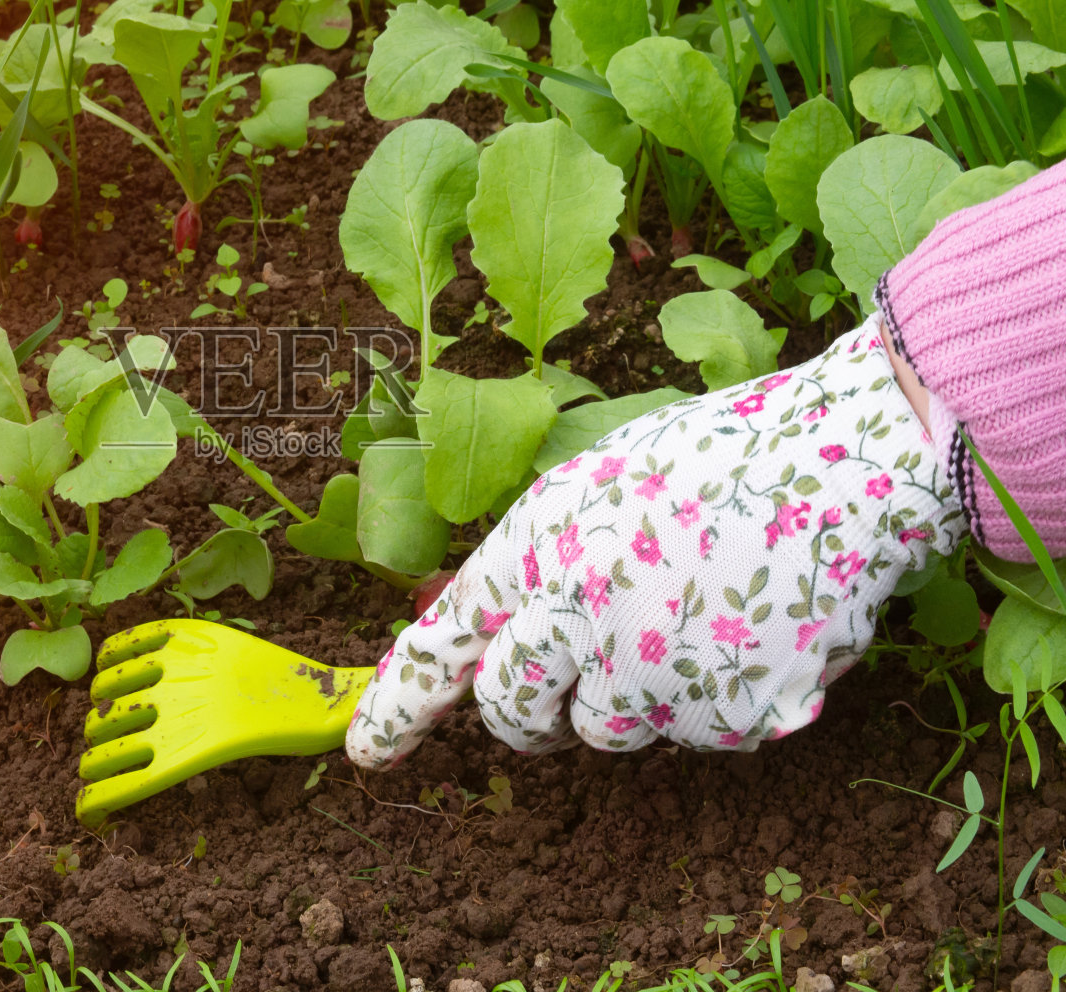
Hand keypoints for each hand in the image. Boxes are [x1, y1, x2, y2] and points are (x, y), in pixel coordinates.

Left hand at [346, 320, 966, 768]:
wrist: (845, 458)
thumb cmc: (715, 459)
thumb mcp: (595, 485)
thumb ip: (538, 559)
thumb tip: (498, 629)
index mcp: (536, 547)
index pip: (441, 644)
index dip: (398, 706)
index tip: (365, 752)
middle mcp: (577, 616)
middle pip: (512, 712)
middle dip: (525, 714)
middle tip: (563, 686)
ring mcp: (651, 674)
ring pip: (602, 731)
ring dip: (626, 698)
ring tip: (684, 620)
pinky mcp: (723, 719)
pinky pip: (690, 734)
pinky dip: (709, 701)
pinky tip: (747, 633)